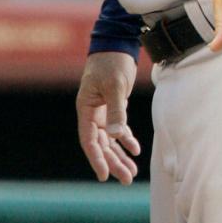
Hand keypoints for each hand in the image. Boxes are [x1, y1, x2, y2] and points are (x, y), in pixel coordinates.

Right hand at [75, 52, 140, 183]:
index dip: (96, 159)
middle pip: (101, 144)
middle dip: (113, 162)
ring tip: (132, 172)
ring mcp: (102, 111)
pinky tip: (135, 150)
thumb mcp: (115, 87)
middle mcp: (91, 113)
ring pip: (110, 140)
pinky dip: (126, 140)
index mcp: (86, 109)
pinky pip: (118, 129)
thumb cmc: (112, 63)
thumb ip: (116, 112)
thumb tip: (116, 136)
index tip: (104, 176)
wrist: (117, 44)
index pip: (89, 140)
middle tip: (126, 179)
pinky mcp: (113, 107)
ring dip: (120, 155)